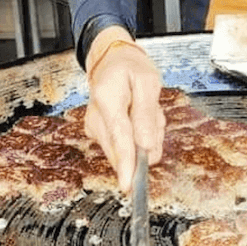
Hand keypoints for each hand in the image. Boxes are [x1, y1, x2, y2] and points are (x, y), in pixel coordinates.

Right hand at [84, 27, 165, 192]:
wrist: (111, 60)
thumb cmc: (130, 68)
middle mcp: (96, 117)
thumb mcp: (148, 82)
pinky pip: (125, 145)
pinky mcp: (98, 134)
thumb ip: (146, 114)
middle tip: (151, 110)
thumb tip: (146, 147)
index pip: (119, 137)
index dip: (126, 164)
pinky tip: (137, 116)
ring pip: (127, 149)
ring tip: (143, 109)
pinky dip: (137, 135)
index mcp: (107, 98)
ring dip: (144, 136)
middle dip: (146, 140)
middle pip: (123, 148)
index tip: (128, 185)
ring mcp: (94, 127)